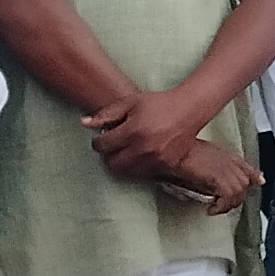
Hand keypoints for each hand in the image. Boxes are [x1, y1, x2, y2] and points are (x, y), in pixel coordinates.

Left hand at [83, 88, 218, 181]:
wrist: (190, 110)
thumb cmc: (159, 103)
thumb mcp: (131, 102)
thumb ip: (107, 114)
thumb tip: (84, 123)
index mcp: (133, 131)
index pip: (102, 146)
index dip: (98, 141)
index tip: (103, 137)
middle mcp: (143, 149)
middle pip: (112, 164)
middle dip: (108, 155)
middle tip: (113, 145)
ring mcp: (155, 160)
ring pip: (126, 172)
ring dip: (122, 162)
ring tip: (127, 148)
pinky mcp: (166, 166)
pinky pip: (143, 173)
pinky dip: (138, 165)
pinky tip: (141, 152)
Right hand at [172, 139, 260, 215]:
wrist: (171, 149)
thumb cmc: (176, 151)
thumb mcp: (195, 157)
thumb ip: (206, 166)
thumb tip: (206, 184)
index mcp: (222, 153)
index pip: (245, 164)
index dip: (253, 174)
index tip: (258, 181)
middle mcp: (227, 159)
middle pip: (244, 181)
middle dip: (237, 197)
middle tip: (223, 205)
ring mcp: (224, 167)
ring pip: (239, 190)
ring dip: (228, 203)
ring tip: (216, 208)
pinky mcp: (218, 176)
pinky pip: (229, 195)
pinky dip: (221, 206)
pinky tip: (211, 209)